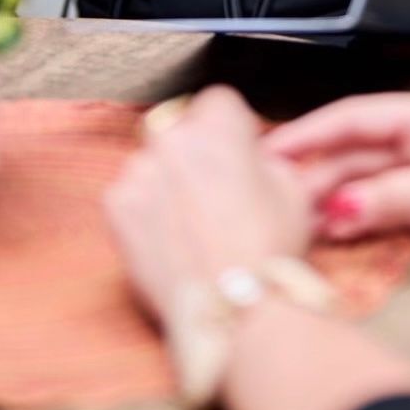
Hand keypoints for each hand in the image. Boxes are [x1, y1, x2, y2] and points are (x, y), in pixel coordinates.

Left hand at [105, 86, 312, 321]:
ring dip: (165, 181)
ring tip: (191, 225)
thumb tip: (253, 158)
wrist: (232, 308)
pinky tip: (170, 239)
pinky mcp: (115, 205)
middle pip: (179, 128)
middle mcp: (173, 137)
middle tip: (212, 193)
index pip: (218, 101)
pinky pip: (129, 194)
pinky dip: (144, 211)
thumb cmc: (269, 251)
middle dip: (193, 152)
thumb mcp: (293, 190)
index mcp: (219, 123)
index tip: (235, 154)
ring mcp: (139, 170)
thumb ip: (266, 158)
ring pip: (151, 162)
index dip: (230, 129)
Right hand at [264, 87, 409, 276]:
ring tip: (292, 220)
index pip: (353, 118)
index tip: (261, 154)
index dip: (305, 134)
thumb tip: (336, 208)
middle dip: (313, 170)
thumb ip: (396, 197)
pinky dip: (365, 215)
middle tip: (265, 197)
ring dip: (336, 197)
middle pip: (358, 149)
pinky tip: (342, 231)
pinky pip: (394, 203)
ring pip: (373, 178)